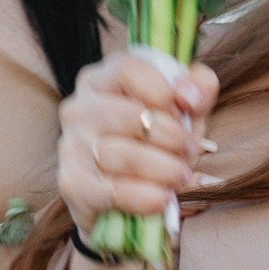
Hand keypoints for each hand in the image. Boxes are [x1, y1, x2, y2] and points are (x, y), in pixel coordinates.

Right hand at [56, 51, 219, 235]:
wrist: (130, 199)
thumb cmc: (159, 143)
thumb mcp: (185, 111)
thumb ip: (198, 88)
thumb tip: (189, 96)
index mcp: (100, 80)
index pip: (128, 70)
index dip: (164, 92)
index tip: (184, 114)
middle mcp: (78, 108)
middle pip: (129, 115)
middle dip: (171, 136)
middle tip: (190, 151)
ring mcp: (71, 146)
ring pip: (121, 154)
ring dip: (163, 168)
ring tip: (181, 175)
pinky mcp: (72, 185)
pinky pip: (112, 190)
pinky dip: (144, 197)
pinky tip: (163, 198)